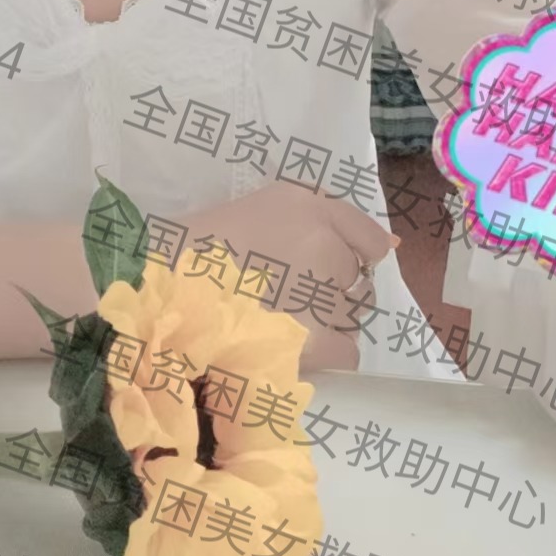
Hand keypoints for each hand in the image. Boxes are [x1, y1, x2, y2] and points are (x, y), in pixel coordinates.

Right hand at [192, 181, 398, 373]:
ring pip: (354, 311)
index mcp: (307, 204)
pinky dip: (330, 351)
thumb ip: (310, 218)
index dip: (350, 250)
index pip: (366, 234)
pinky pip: (349, 350)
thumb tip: (388, 247)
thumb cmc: (198, 247)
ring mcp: (327, 294)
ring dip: (329, 316)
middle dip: (334, 283)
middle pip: (358, 275)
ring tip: (284, 318)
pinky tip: (295, 343)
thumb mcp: (254, 209)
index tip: (322, 261)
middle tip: (288, 290)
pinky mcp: (318, 342)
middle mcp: (327, 245)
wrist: (166, 293)